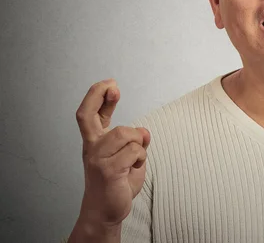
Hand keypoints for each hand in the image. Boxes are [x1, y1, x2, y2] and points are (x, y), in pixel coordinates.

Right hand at [75, 78, 150, 226]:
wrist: (106, 212)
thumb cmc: (116, 183)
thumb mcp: (128, 156)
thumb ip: (135, 141)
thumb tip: (143, 131)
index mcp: (96, 141)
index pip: (90, 113)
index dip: (99, 95)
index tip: (112, 84)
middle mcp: (92, 147)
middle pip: (86, 115)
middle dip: (98, 95)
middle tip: (114, 87)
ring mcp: (98, 159)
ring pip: (126, 133)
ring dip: (138, 141)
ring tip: (136, 157)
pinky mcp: (108, 171)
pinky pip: (134, 151)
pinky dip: (141, 157)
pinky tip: (134, 167)